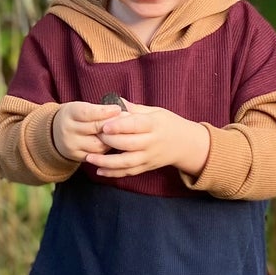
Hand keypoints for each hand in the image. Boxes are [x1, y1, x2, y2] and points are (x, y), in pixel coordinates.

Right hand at [51, 101, 124, 160]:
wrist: (56, 133)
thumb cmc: (76, 116)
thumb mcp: (82, 107)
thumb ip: (99, 108)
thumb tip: (120, 110)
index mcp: (70, 113)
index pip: (88, 112)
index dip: (104, 111)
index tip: (118, 109)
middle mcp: (68, 130)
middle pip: (95, 129)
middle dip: (113, 125)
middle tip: (129, 121)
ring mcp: (72, 145)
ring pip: (98, 145)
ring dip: (112, 140)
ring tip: (121, 133)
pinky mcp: (77, 156)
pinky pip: (97, 155)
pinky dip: (107, 150)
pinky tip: (114, 144)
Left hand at [87, 102, 210, 178]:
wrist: (185, 144)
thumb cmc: (167, 124)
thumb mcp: (155, 111)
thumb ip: (134, 109)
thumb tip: (114, 101)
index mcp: (154, 125)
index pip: (135, 125)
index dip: (119, 126)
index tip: (104, 125)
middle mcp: (152, 142)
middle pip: (128, 144)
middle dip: (109, 141)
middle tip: (93, 136)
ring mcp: (149, 157)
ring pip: (127, 162)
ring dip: (107, 162)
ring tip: (89, 158)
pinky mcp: (146, 167)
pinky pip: (129, 172)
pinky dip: (114, 173)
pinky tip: (99, 171)